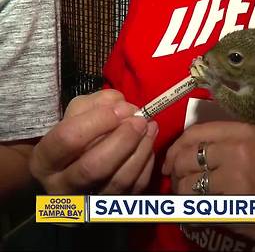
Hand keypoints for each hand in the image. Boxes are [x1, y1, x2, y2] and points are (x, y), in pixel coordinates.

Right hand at [29, 90, 157, 194]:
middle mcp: (62, 187)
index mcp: (45, 161)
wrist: (75, 172)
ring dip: (141, 150)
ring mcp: (89, 203)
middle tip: (140, 120)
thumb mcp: (78, 115)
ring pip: (119, 180)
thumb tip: (124, 107)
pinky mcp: (114, 210)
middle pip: (93, 167)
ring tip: (150, 127)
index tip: (121, 108)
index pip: (68, 139)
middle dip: (123, 139)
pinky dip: (146, 164)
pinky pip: (136, 188)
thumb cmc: (77, 139)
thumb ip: (98, 103)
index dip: (98, 121)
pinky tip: (149, 144)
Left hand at [163, 121, 254, 249]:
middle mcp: (237, 150)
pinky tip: (199, 213)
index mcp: (245, 132)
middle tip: (178, 183)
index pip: (196, 133)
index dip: (177, 148)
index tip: (172, 160)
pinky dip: (194, 211)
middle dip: (177, 173)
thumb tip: (199, 152)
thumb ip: (234, 143)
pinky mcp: (236, 204)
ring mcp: (236, 177)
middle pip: (187, 158)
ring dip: (183, 194)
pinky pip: (199, 207)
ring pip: (188, 184)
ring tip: (189, 199)